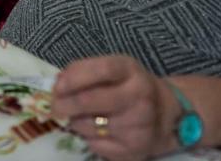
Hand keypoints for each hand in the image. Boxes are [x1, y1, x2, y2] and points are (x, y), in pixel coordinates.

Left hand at [50, 56, 178, 160]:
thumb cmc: (130, 87)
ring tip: (79, 117)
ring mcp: (138, 126)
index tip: (57, 87)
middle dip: (64, 104)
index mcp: (131, 71)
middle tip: (55, 107)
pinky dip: (88, 137)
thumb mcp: (114, 69)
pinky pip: (95, 145)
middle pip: (90, 100)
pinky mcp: (134, 150)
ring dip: (75, 121)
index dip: (74, 78)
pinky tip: (95, 130)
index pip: (101, 70)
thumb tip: (57, 84)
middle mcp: (138, 97)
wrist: (166, 115)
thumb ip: (84, 71)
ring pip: (88, 125)